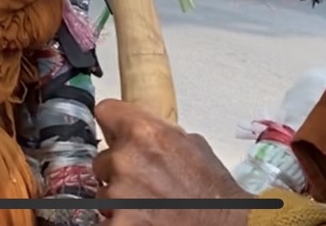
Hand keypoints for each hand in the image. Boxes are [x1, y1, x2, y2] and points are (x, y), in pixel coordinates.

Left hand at [92, 99, 251, 225]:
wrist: (222, 224)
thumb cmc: (213, 191)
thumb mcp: (193, 145)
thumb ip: (161, 134)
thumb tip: (144, 134)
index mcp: (144, 133)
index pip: (106, 112)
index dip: (113, 124)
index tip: (115, 133)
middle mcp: (125, 160)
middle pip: (103, 159)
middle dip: (118, 170)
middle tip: (144, 183)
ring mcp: (119, 195)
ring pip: (103, 193)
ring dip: (120, 198)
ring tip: (148, 206)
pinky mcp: (117, 224)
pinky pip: (105, 219)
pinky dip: (121, 221)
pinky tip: (143, 220)